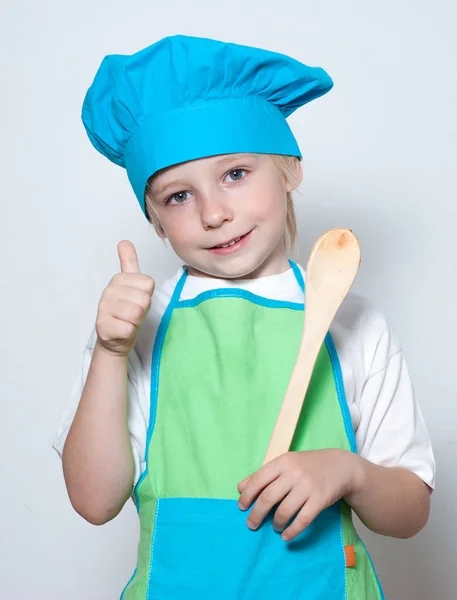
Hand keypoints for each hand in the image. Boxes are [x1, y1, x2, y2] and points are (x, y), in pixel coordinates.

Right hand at [95, 240, 154, 356]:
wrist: (115, 338)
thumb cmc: (127, 311)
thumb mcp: (132, 286)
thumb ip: (129, 263)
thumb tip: (124, 241)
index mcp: (118, 280)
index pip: (148, 284)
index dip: (147, 295)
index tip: (137, 299)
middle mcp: (108, 292)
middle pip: (144, 299)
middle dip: (142, 310)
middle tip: (133, 313)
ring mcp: (103, 309)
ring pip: (136, 313)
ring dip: (136, 321)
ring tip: (127, 320)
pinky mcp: (103, 326)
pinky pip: (129, 328)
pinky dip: (129, 332)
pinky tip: (121, 330)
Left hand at [237, 449, 359, 541]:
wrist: (340, 466)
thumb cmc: (307, 465)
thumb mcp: (285, 463)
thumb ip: (263, 474)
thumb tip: (240, 487)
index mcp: (282, 462)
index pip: (258, 480)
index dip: (247, 496)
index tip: (242, 507)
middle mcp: (293, 473)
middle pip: (268, 497)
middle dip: (257, 514)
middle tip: (251, 524)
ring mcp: (307, 487)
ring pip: (284, 511)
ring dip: (275, 523)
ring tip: (274, 527)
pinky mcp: (320, 500)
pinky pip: (302, 520)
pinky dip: (291, 531)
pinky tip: (285, 536)